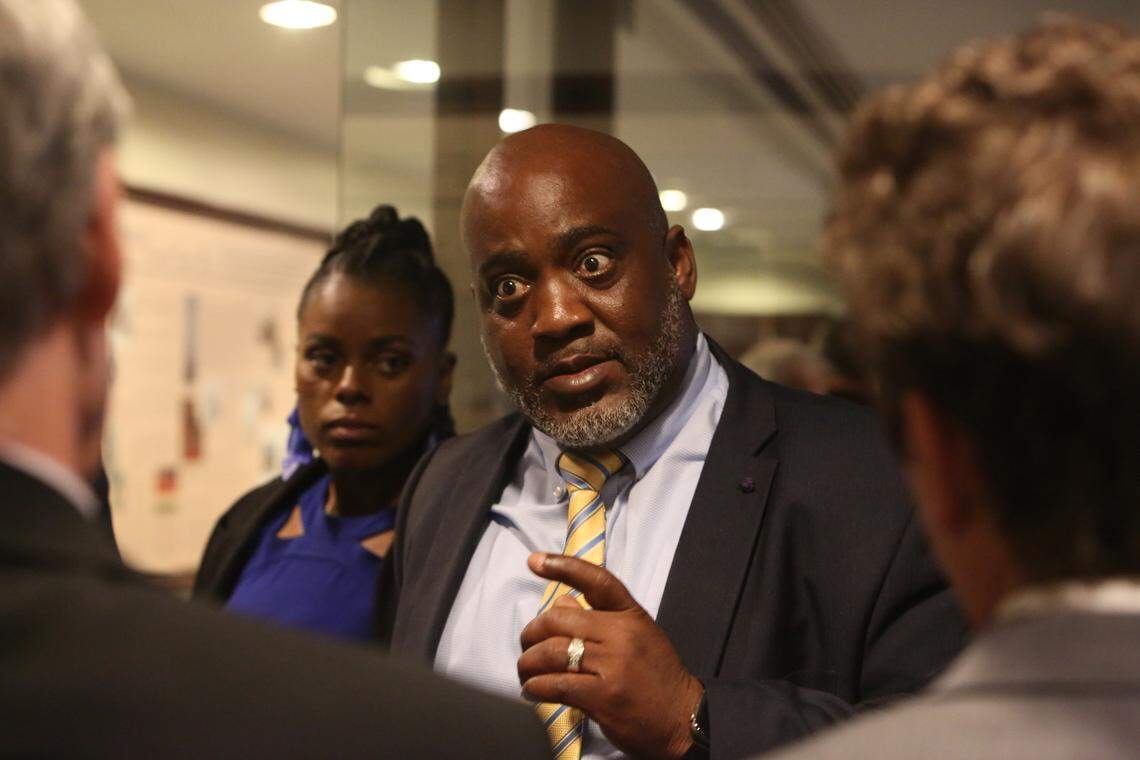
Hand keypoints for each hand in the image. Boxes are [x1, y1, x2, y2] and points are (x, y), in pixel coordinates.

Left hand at [518, 553, 703, 759]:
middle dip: (532, 633)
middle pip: (559, 620)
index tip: (535, 561)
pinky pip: (556, 684)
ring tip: (526, 671)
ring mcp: (613, 665)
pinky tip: (534, 690)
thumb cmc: (657, 677)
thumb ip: (600, 619)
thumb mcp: (638, 637)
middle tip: (526, 645)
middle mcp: (622, 635)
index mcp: (631, 615)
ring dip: (529, 663)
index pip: (596, 580)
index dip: (563, 566)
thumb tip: (560, 603)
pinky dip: (537, 687)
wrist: (685, 718)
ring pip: (552, 653)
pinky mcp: (603, 696)